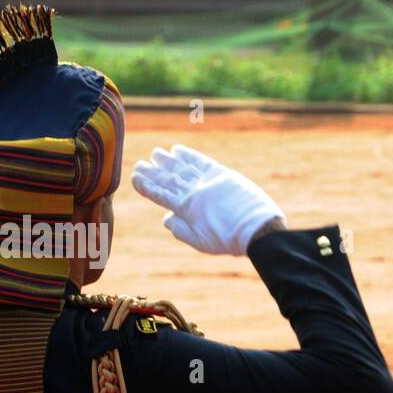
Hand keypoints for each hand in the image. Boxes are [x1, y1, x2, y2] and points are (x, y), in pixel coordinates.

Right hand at [131, 144, 284, 255]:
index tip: (135, 178)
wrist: (257, 229)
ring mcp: (208, 181)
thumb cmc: (228, 240)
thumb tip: (166, 218)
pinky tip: (178, 149)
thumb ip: (181, 230)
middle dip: (153, 171)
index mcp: (186, 208)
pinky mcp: (223, 174)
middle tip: (140, 164)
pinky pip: (201, 162)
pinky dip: (189, 155)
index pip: (160, 194)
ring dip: (168, 160)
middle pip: (169, 178)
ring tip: (156, 153)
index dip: (146, 186)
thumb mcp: (200, 242)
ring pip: (183, 167)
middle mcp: (194, 191)